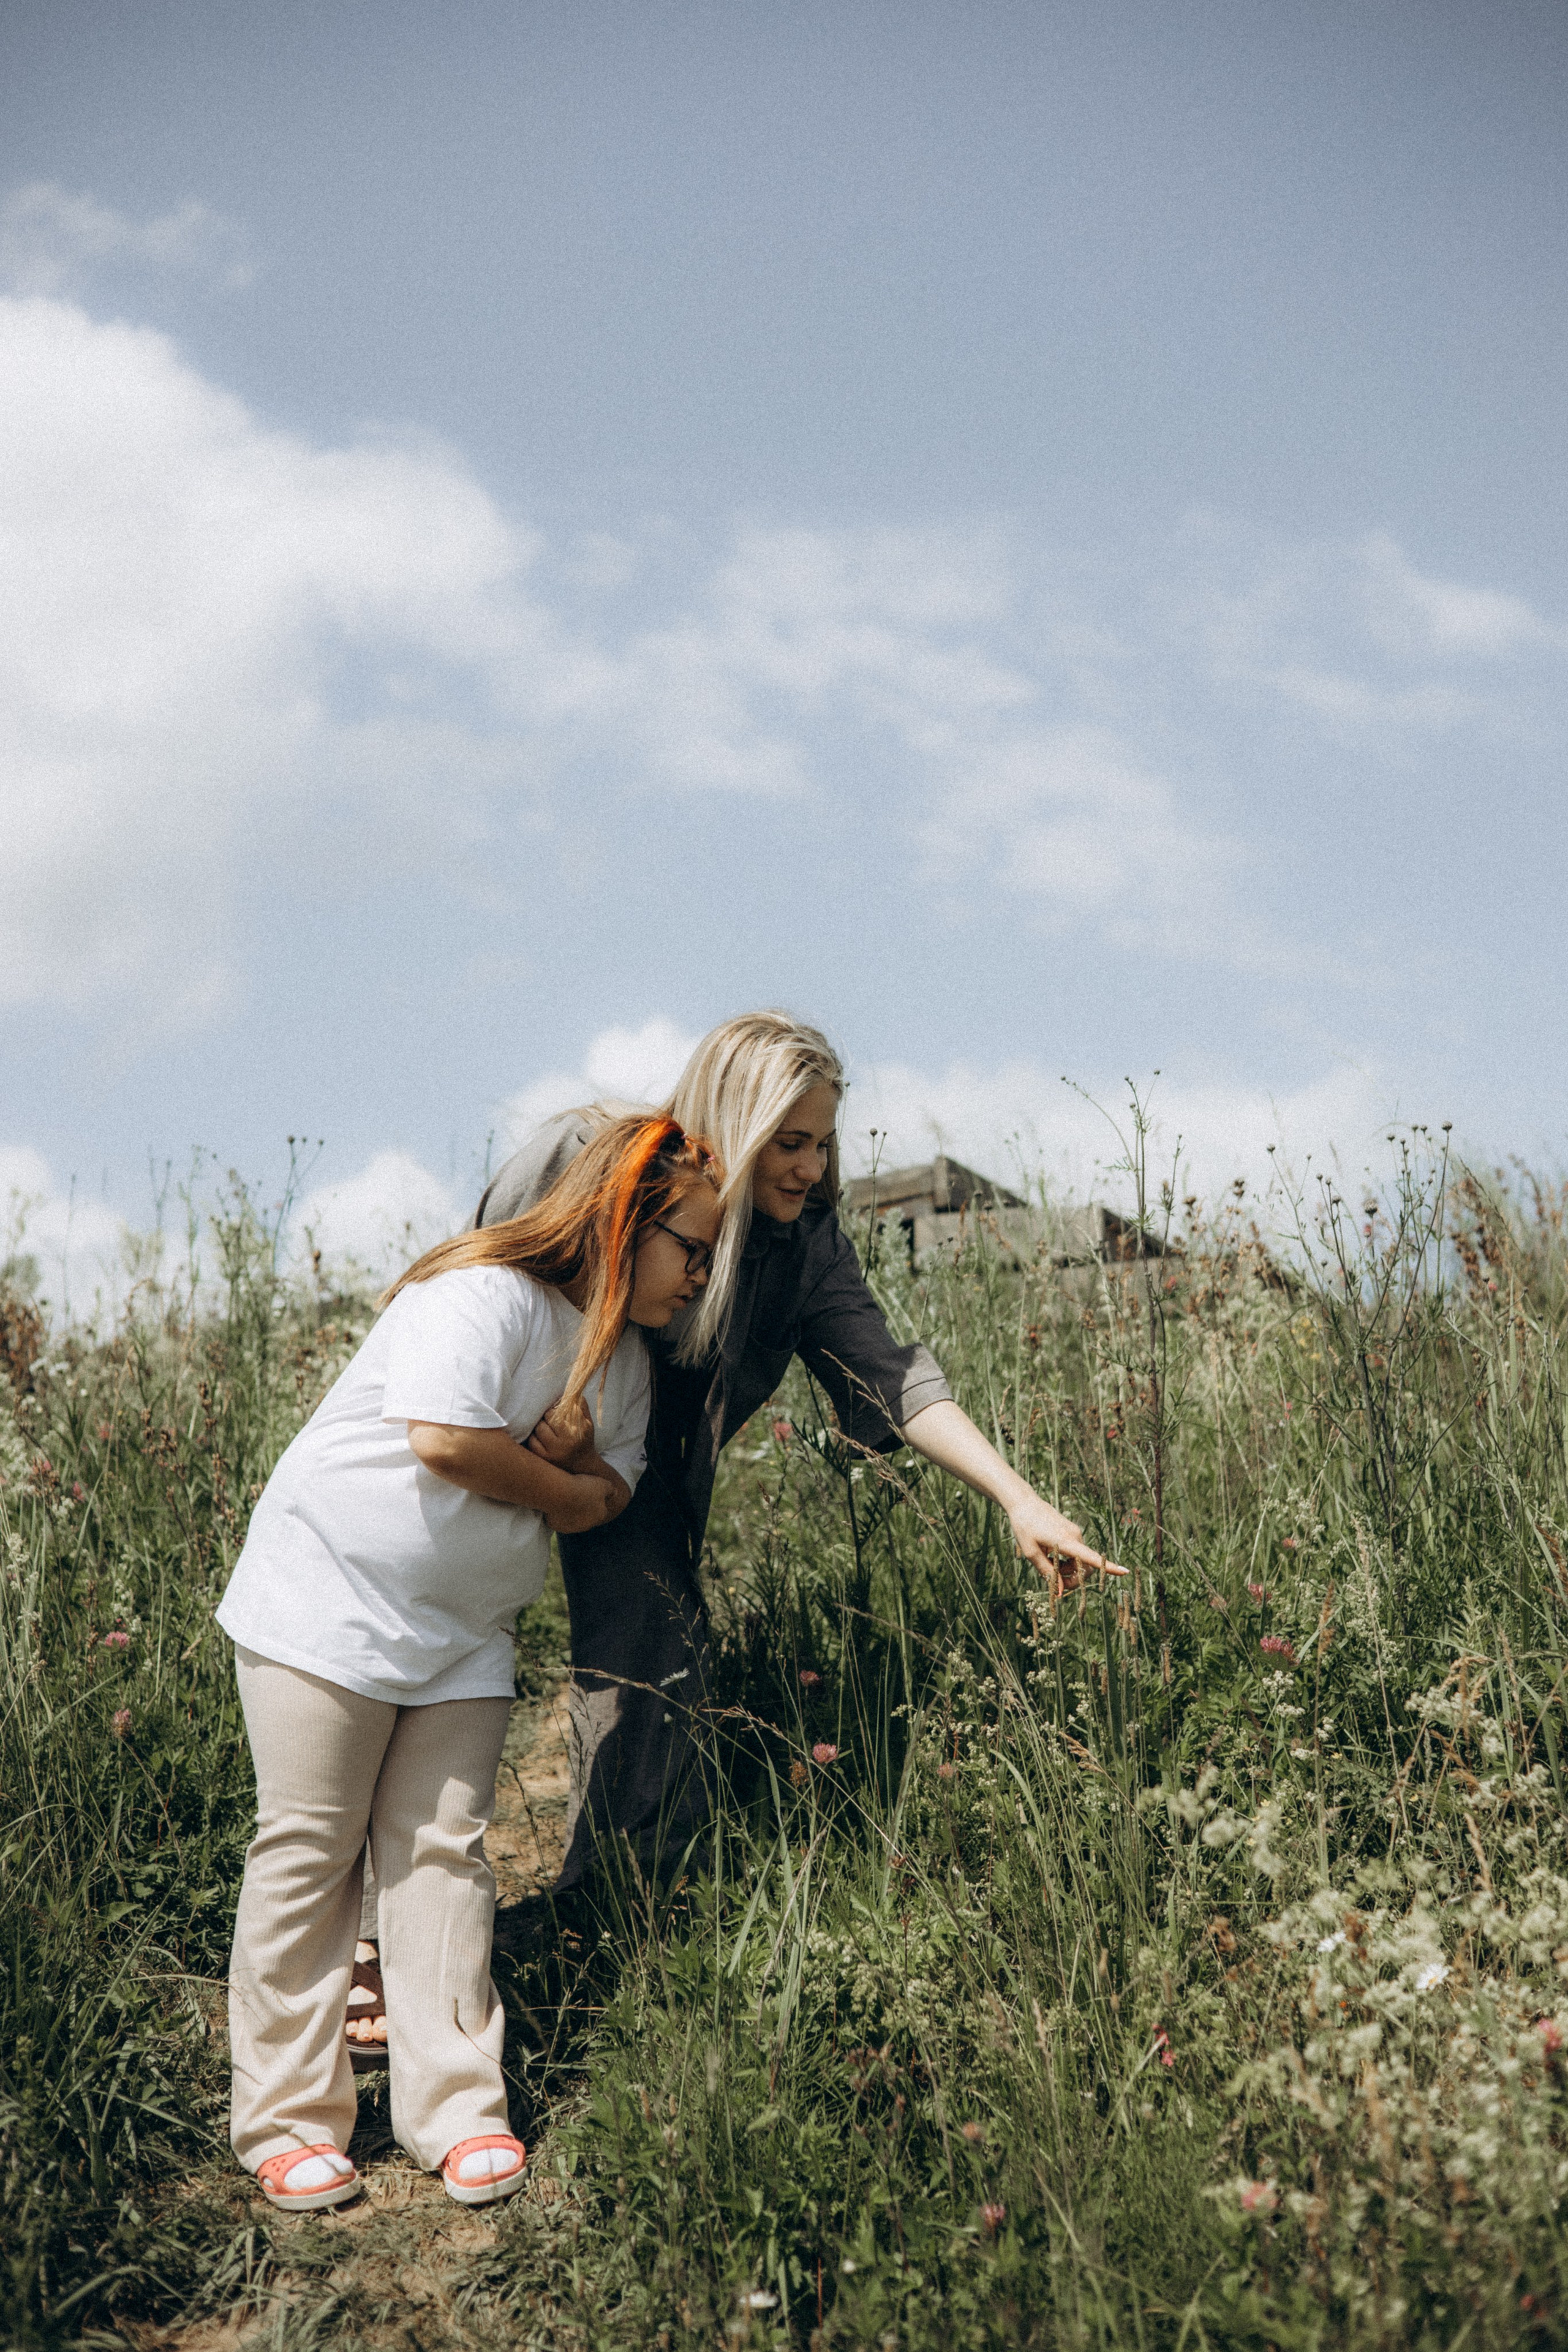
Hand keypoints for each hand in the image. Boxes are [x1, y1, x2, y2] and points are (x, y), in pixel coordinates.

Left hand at [526, 1396, 593, 1470]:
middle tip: (547, 1418)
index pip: (555, 1415)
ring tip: (543, 1426)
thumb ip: (581, 1406)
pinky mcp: (543, 1460)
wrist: (583, 1465)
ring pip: (536, 1432)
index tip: (554, 1410)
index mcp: (574, 1433)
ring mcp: (551, 1454)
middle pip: (543, 1423)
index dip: (552, 1410)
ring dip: (538, 1427)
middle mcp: (562, 1445)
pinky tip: (539, 1436)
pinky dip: (533, 1437)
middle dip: (544, 1418)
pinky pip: (531, 1443)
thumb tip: (572, 1391)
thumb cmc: (584, 1440)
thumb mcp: (588, 1423)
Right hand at [543, 1470, 619, 1533]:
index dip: (596, 1502)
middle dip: (583, 1510)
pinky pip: (558, 1521)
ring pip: (572, 1521)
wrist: (560, 1494)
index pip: (602, 1511)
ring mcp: (571, 1528)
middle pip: (587, 1518)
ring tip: (565, 1499)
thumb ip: (610, 1489)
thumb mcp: (602, 1484)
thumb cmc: (582, 1487)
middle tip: (576, 1496)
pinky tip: (555, 1504)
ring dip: (570, 1513)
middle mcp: (586, 1525)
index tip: (589, 1493)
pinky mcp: (557, 1526)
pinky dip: (557, 1515)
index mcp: (599, 1515)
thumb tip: (616, 1493)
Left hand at [1007, 1492, 1127, 1602]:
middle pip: (1086, 1566)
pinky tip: (1051, 1555)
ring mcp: (1075, 1533)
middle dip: (1075, 1579)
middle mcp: (1075, 1536)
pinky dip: (1066, 1559)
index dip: (1108, 1567)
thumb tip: (1060, 1592)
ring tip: (1048, 1564)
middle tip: (1056, 1585)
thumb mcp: (1032, 1553)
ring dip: (1067, 1569)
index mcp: (1066, 1541)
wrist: (1024, 1503)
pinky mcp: (1072, 1531)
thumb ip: (1047, 1573)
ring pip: (1079, 1560)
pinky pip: (1075, 1551)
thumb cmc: (1025, 1528)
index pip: (1091, 1557)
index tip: (1125, 1572)